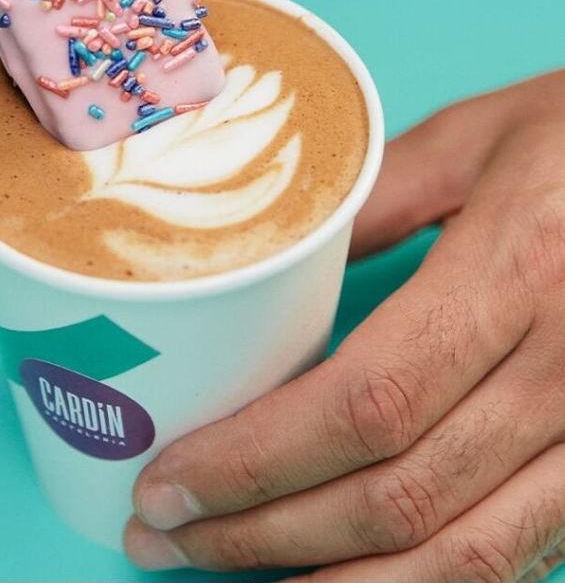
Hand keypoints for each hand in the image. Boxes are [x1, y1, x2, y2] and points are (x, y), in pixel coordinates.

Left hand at [127, 70, 564, 581]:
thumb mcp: (476, 139)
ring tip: (225, 572)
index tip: (166, 482)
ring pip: (458, 554)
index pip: (365, 403)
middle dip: (260, 530)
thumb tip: (271, 263)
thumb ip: (370, 197)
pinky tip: (344, 580)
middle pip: (395, 492)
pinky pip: (515, 555)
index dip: (254, 461)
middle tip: (161, 534)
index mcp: (518, 270)